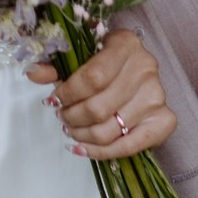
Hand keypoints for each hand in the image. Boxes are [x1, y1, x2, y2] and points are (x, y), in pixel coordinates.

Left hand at [29, 28, 173, 160]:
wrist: (136, 68)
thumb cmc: (104, 60)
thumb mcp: (80, 54)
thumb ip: (57, 65)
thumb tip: (33, 74)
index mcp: (125, 44)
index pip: (93, 77)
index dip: (68, 94)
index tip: (54, 100)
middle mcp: (146, 68)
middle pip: (100, 107)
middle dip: (72, 117)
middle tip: (61, 117)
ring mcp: (158, 96)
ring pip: (110, 130)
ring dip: (83, 135)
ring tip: (70, 130)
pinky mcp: (165, 120)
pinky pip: (130, 146)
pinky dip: (102, 152)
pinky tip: (82, 149)